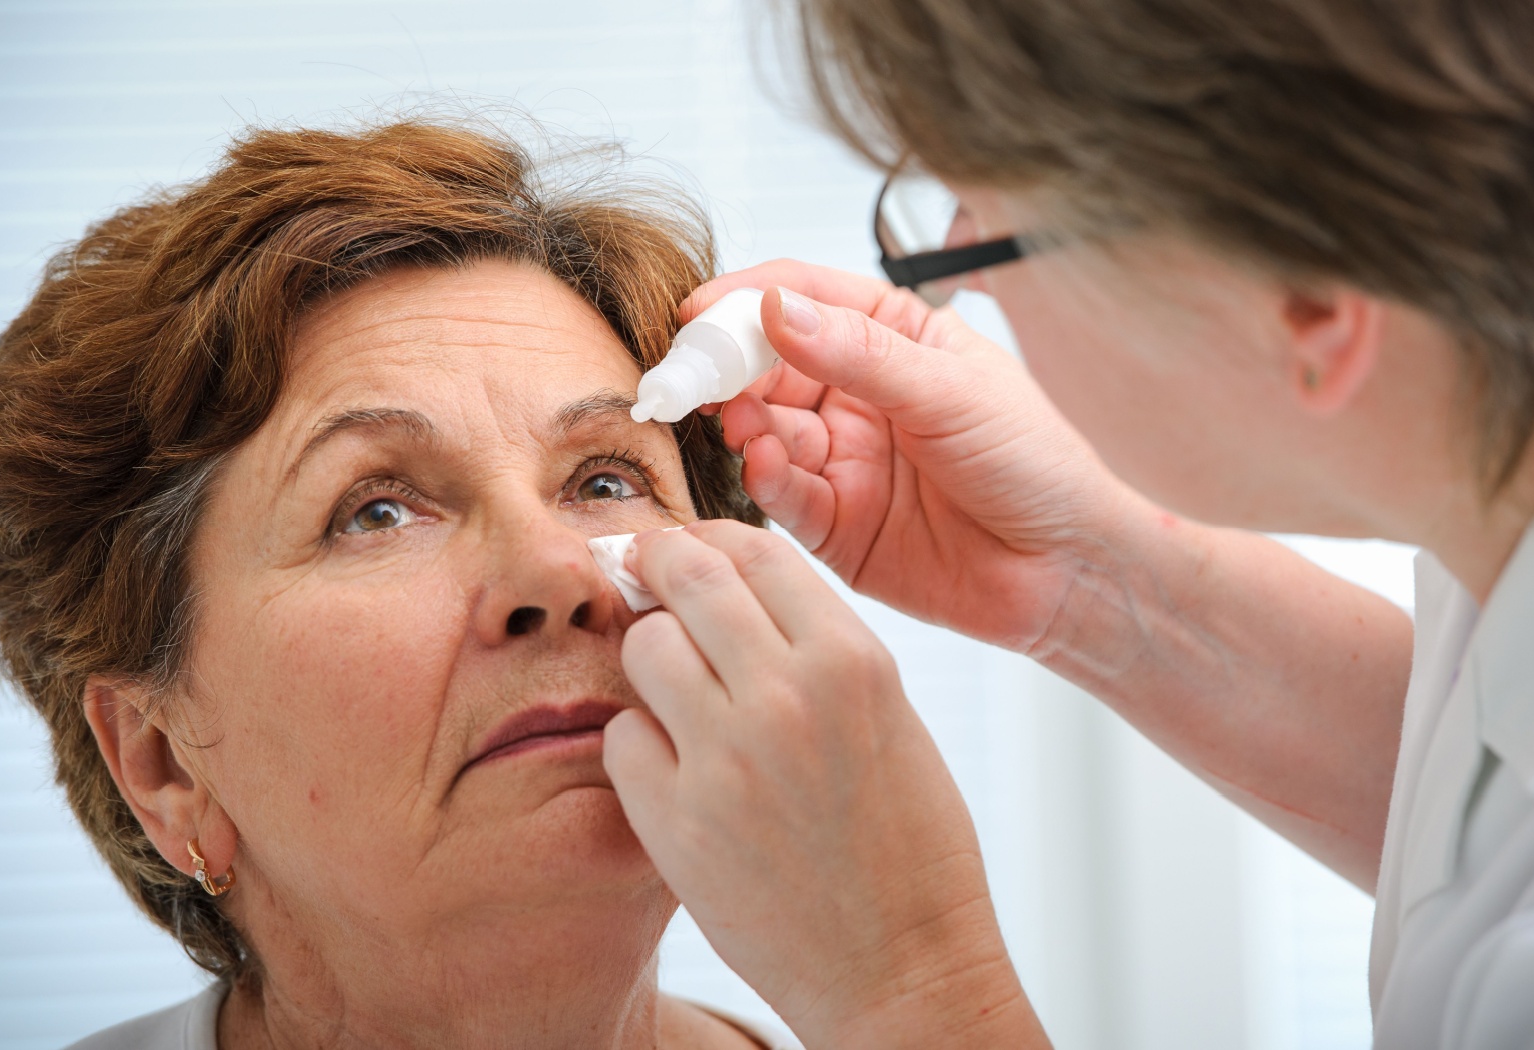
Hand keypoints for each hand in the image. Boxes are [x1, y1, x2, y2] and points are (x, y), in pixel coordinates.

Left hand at [603, 521, 1044, 1047]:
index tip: (691, 547)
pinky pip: (623, 738)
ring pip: (645, 647)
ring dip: (651, 656)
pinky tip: (673, 766)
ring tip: (674, 690)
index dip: (713, 538)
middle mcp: (788, 696)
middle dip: (658, 563)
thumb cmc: (909, 844)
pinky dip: (640, 743)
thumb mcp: (890, 716)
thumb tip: (733, 588)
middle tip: (642, 569)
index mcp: (854, 661)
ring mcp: (726, 760)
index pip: (758, 551)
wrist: (903, 966)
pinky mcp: (677, 823)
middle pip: (689, 578)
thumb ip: (816, 647)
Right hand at [685, 261, 1140, 651]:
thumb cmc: (1036, 466)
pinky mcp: (835, 524)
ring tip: (743, 424)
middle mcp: (861, 395)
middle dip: (728, 366)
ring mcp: (844, 459)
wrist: (1067, 571)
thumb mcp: (952, 392)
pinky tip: (764, 464)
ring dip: (746, 422)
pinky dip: (764, 477)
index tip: (700, 312)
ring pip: (767, 428)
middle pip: (770, 364)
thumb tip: (778, 310)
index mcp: (896, 340)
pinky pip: (781, 494)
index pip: (806, 299)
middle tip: (693, 374)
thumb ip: (861, 354)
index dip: (748, 300)